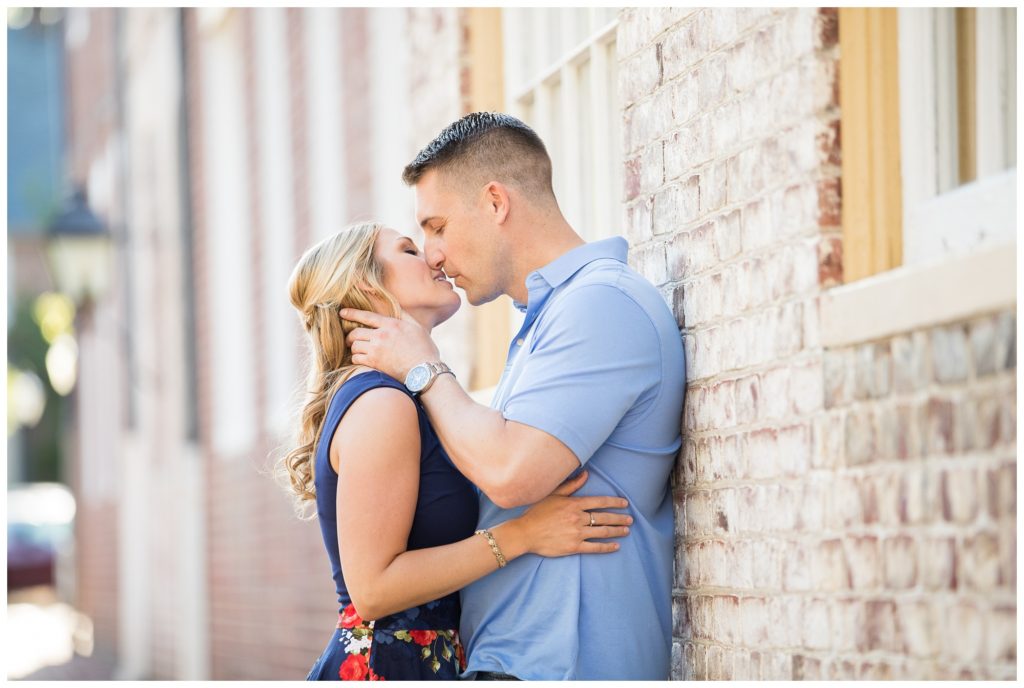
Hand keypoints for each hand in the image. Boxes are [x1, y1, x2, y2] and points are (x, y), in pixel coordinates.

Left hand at [341, 308, 440, 380]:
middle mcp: (382, 335)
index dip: (352, 313)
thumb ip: (404, 315)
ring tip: (359, 351)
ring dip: (355, 348)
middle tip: (351, 340)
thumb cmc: (424, 349)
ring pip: (355, 346)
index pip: (366, 316)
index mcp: (391, 324)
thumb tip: (395, 306)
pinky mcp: (374, 363)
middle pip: (356, 332)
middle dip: (350, 336)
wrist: (425, 371)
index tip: (342, 313)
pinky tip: (362, 360)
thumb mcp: (417, 327)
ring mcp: (377, 349)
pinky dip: (357, 359)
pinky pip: (356, 359)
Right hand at [510, 470, 631, 556]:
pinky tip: (615, 546)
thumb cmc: (537, 512)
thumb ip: (571, 485)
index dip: (614, 502)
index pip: (600, 501)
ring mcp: (577, 533)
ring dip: (617, 531)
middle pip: (604, 517)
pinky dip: (607, 547)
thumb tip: (586, 474)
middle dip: (619, 518)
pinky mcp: (574, 547)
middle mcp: (578, 518)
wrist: (525, 533)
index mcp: (574, 504)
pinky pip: (595, 547)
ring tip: (626, 531)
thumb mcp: (553, 495)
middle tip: (630, 519)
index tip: (624, 504)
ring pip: (602, 532)